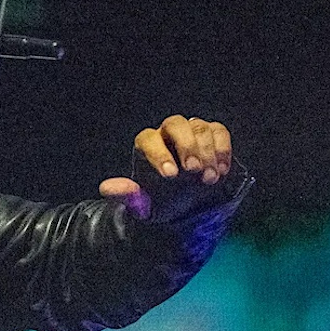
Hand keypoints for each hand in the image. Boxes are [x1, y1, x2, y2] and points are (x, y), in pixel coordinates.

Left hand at [99, 115, 232, 218]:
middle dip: (186, 146)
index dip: (159, 154)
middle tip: (193, 170)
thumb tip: (106, 188)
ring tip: (210, 178)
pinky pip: (219, 131)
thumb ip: (127, 196)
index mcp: (146, 146)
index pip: (148, 139)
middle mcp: (167, 134)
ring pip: (199, 126)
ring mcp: (191, 133)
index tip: (171, 176)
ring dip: (207, 151)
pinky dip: (223, 149)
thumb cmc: (161, 201)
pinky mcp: (213, 137)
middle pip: (175, 124)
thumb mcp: (142, 205)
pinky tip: (222, 171)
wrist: (188, 206)